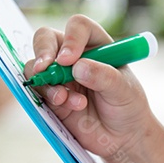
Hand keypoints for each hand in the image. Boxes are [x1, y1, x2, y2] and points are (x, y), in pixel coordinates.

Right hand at [25, 14, 152, 158]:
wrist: (123, 135)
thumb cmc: (128, 105)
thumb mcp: (124, 90)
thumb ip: (104, 76)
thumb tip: (77, 67)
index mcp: (96, 45)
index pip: (78, 27)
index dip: (71, 38)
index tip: (70, 59)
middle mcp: (74, 56)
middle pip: (46, 38)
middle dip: (43, 51)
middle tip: (45, 68)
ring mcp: (59, 76)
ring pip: (35, 66)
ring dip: (47, 82)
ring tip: (65, 99)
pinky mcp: (51, 96)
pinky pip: (38, 91)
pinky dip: (49, 98)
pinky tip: (70, 106)